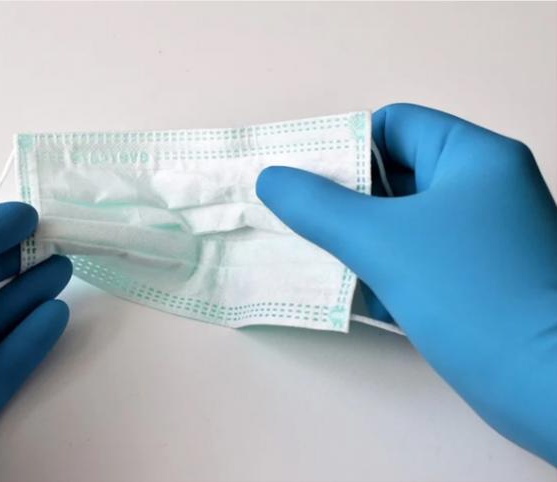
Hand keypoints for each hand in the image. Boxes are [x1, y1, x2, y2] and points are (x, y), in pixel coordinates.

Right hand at [257, 104, 556, 464]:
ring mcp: (484, 239)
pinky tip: (347, 294)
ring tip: (308, 257)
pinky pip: (418, 260)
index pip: (396, 125)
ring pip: (403, 223)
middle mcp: (484, 189)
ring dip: (356, 240)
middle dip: (342, 199)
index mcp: (474, 157)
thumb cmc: (468, 294)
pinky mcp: (479, 283)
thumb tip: (271, 178)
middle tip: (293, 219)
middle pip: (396, 175)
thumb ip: (319, 207)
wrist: (550, 388)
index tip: (300, 178)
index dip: (344, 146)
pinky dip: (382, 272)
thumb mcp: (382, 242)